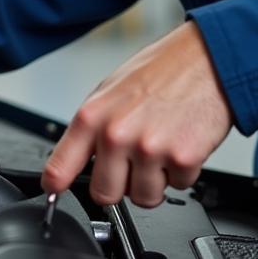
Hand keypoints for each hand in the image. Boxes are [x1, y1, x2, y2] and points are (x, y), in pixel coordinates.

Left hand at [42, 22, 232, 206]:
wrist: (204, 60)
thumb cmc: (157, 73)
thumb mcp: (108, 93)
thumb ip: (92, 129)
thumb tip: (77, 159)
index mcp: (91, 117)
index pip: (60, 166)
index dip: (54, 185)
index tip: (53, 192)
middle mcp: (116, 135)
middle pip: (104, 194)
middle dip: (118, 186)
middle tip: (129, 167)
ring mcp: (149, 149)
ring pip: (143, 198)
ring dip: (153, 181)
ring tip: (158, 150)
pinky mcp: (182, 159)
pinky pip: (178, 186)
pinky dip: (181, 172)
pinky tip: (179, 144)